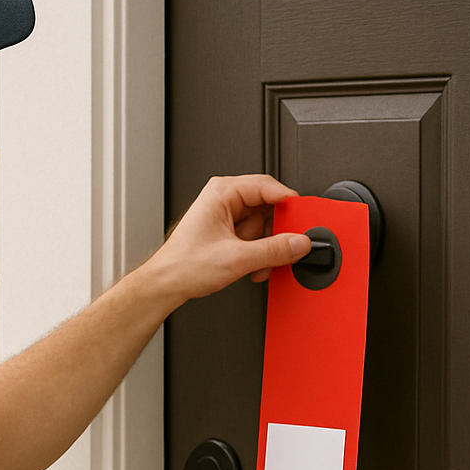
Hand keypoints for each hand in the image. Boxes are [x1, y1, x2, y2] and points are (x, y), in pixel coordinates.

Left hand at [144, 175, 310, 301]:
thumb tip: (299, 243)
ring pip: (265, 226)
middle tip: (281, 250)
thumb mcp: (236, 258)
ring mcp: (227, 216)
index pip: (269, 186)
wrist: (166, 284)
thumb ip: (273, 250)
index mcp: (222, 191)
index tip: (304, 220)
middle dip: (276, 234)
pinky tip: (252, 267)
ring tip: (257, 265)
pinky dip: (259, 254)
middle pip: (270, 207)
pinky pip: (256, 237)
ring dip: (267, 249)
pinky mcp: (229, 232)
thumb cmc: (183, 265)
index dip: (289, 204)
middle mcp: (224, 199)